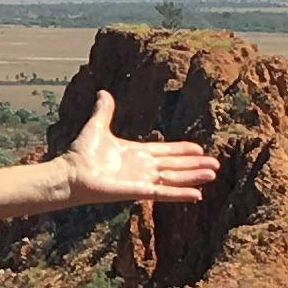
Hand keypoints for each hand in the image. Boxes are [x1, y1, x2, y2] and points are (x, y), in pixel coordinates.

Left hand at [64, 94, 222, 208]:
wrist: (71, 173)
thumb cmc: (81, 154)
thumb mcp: (97, 126)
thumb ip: (104, 111)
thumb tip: (103, 92)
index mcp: (136, 153)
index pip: (165, 152)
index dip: (182, 151)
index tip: (199, 149)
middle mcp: (142, 168)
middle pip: (175, 166)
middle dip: (195, 165)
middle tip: (215, 165)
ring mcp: (142, 180)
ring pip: (175, 179)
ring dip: (194, 177)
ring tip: (213, 175)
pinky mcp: (139, 191)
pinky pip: (164, 192)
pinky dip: (181, 194)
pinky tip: (198, 194)